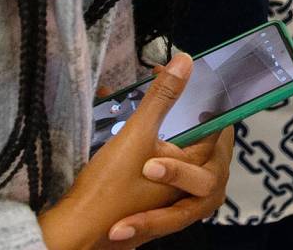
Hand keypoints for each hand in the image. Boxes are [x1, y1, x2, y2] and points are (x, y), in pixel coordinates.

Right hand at [38, 54, 233, 248]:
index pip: (215, 128)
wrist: (77, 231)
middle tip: (170, 88)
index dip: (204, 99)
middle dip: (187, 113)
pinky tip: (122, 127)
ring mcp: (167, 195)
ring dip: (161, 127)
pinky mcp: (147, 199)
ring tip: (146, 104)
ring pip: (174, 152)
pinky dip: (146, 143)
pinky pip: (156, 164)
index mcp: (196, 169)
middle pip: (197, 140)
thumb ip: (162, 98)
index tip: (187, 76)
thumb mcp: (137, 135)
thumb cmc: (109, 189)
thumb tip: (185, 62)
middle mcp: (187, 186)